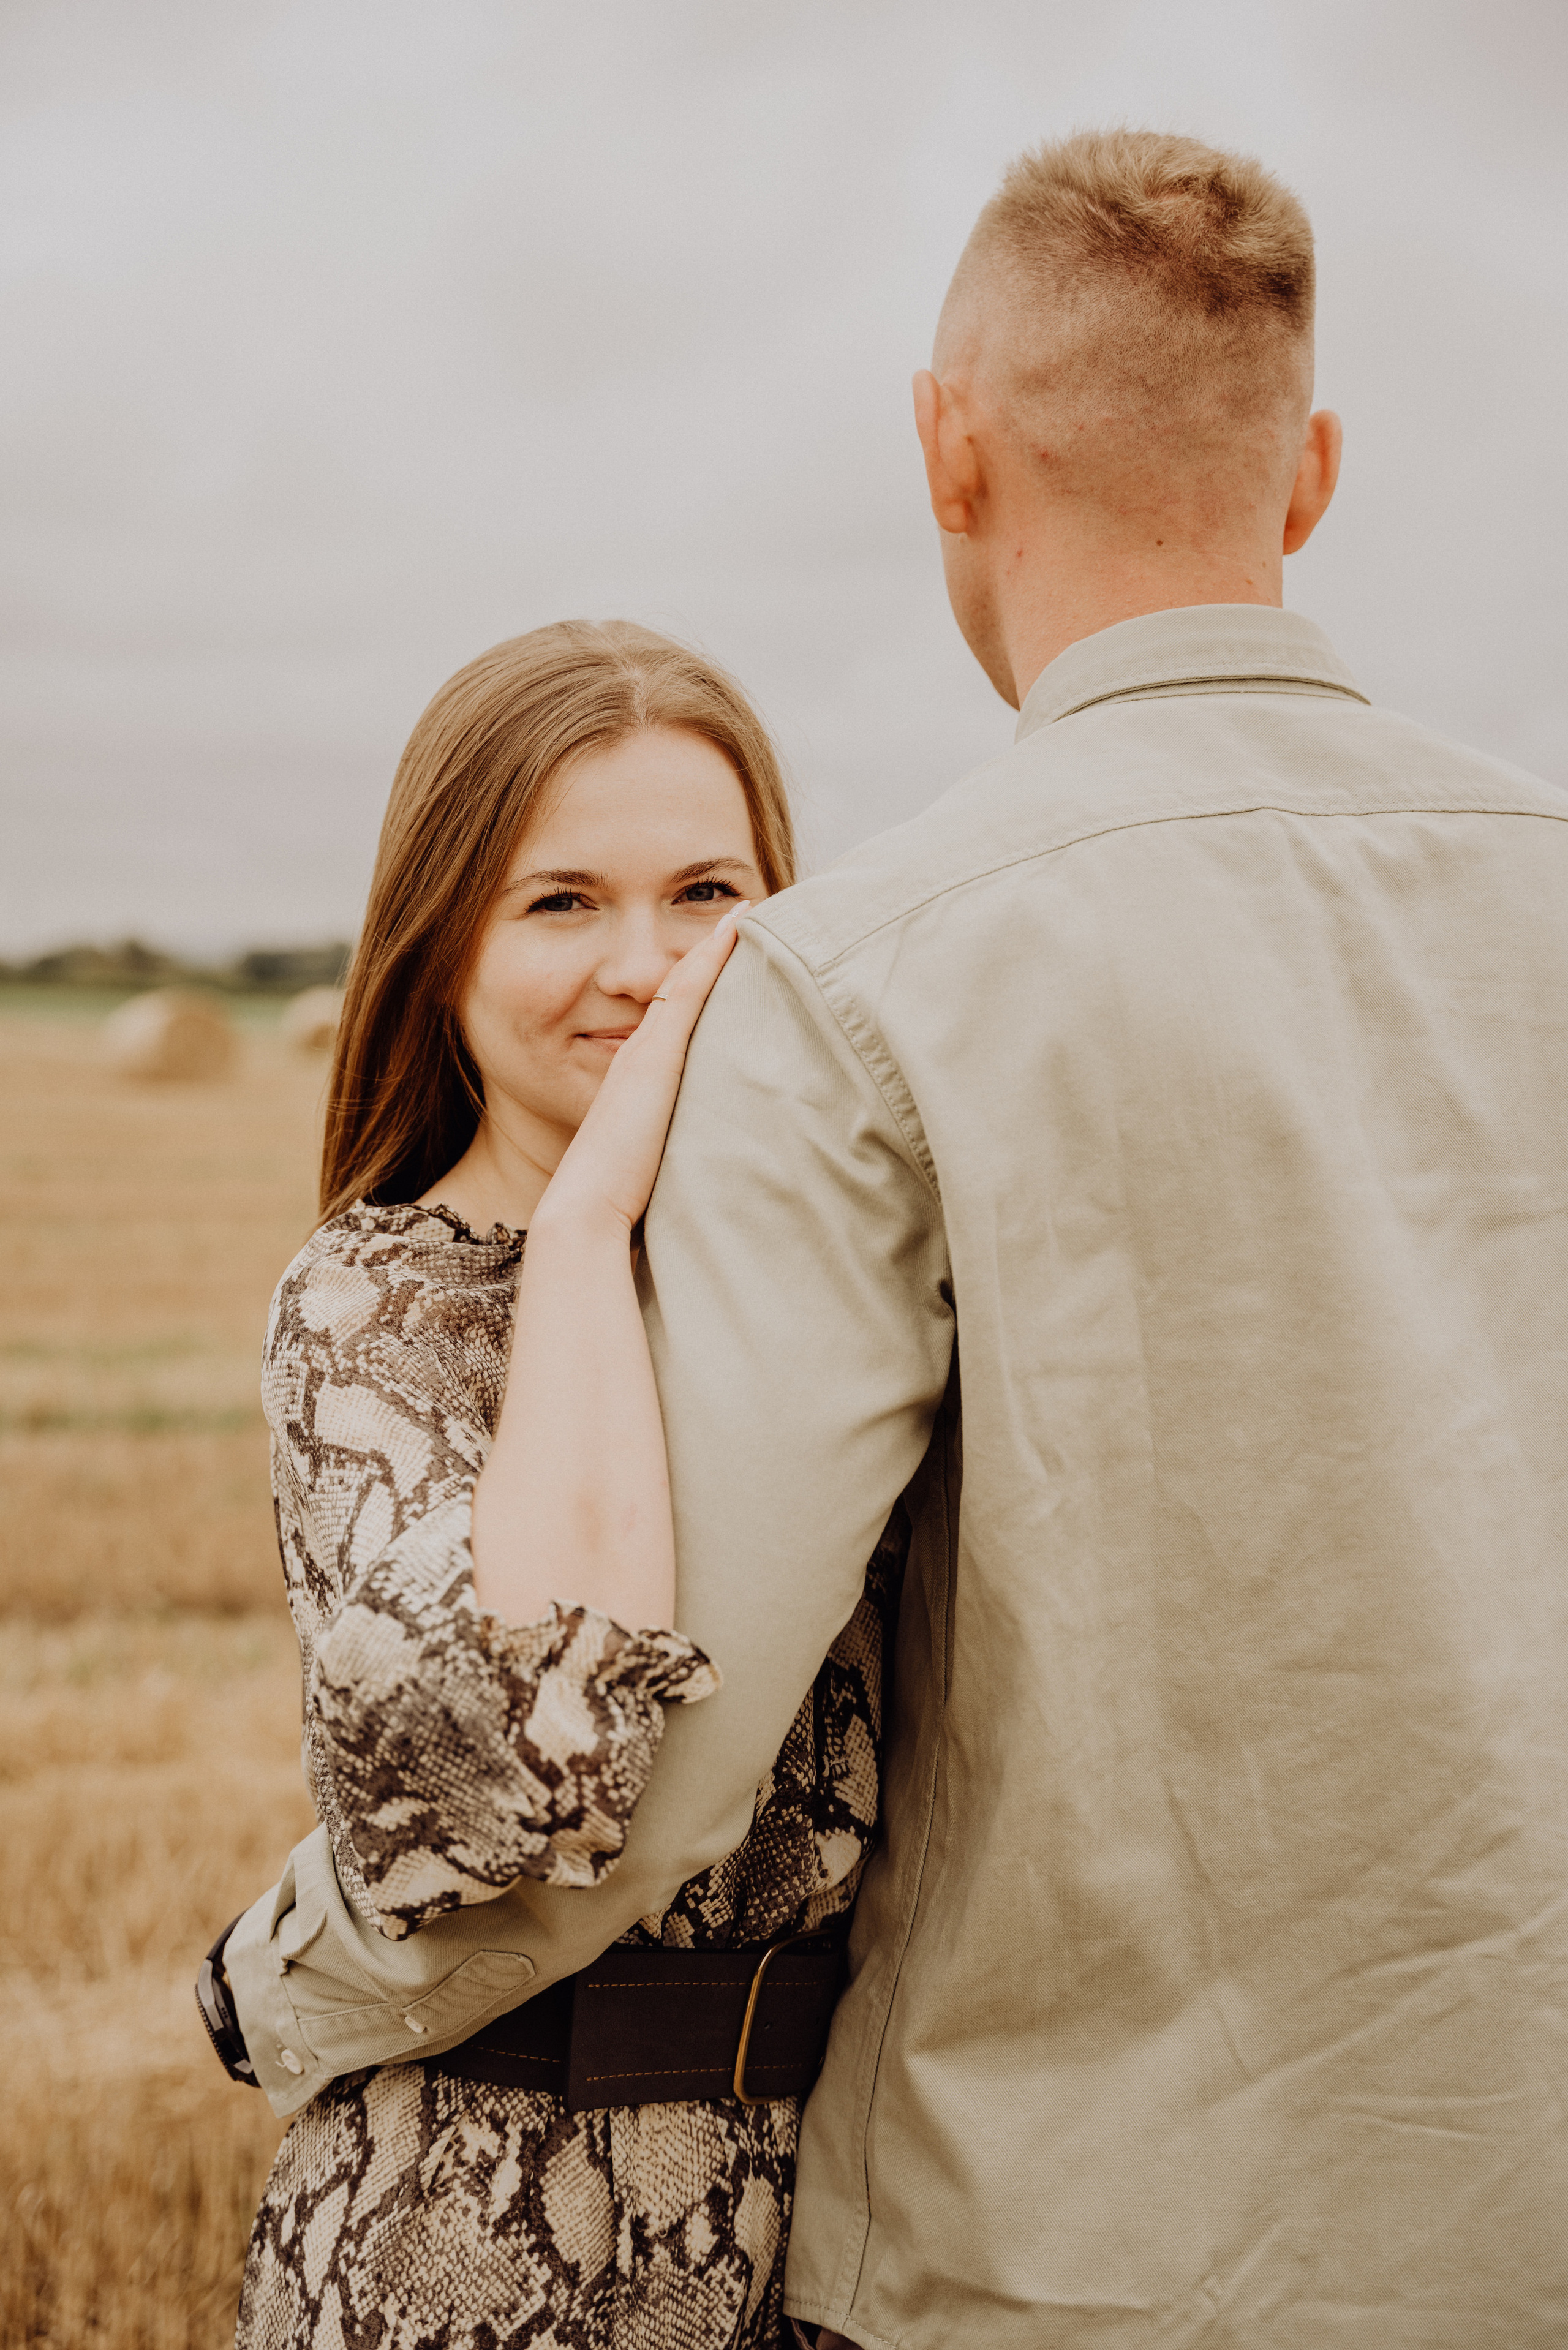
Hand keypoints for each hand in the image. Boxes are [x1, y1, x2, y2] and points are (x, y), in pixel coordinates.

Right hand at [530, 904, 749, 1239]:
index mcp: (640, 1073)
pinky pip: (688, 989)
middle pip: (680, 984)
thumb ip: (676, 1138)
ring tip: (751, 907)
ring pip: (685, 978)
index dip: (703, 976)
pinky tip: (739, 923)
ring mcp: (646, 1049)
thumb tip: (717, 1151)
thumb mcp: (652, 1153)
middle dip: (713, 947)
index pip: (676, 1012)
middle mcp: (641, 1052)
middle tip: (751, 911)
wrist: (584, 1205)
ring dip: (717, 941)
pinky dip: (712, 954)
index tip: (735, 945)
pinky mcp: (655, 1056)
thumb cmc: (618, 1193)